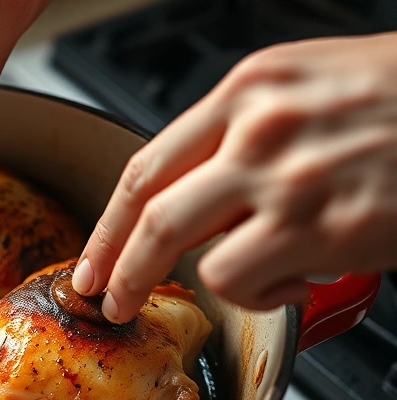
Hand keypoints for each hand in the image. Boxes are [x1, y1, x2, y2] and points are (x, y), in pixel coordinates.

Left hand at [71, 33, 396, 322]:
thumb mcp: (305, 85)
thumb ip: (239, 132)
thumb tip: (191, 190)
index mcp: (247, 89)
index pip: (144, 164)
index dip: (108, 223)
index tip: (93, 258)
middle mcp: (257, 129)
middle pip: (150, 213)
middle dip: (118, 267)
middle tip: (108, 297)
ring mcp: (289, 179)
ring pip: (192, 253)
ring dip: (196, 281)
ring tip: (238, 280)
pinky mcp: (324, 228)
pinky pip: (246, 280)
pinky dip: (259, 294)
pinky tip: (295, 280)